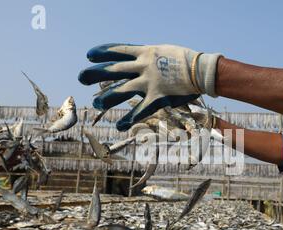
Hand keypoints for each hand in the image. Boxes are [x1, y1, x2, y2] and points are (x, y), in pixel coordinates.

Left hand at [78, 44, 221, 130]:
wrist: (201, 70)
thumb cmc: (185, 60)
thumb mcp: (164, 51)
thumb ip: (149, 56)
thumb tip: (138, 58)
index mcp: (146, 52)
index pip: (119, 51)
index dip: (103, 53)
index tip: (89, 55)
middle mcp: (144, 66)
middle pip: (114, 70)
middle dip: (96, 74)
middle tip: (80, 77)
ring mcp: (150, 82)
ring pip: (123, 90)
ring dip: (109, 98)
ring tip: (97, 105)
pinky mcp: (158, 97)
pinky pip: (141, 110)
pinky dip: (130, 119)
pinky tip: (120, 126)